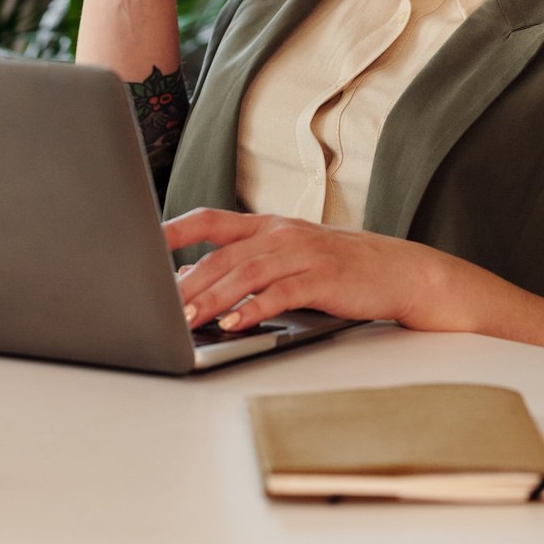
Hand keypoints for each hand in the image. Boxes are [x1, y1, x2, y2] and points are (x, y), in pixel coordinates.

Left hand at [163, 208, 460, 332]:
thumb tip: (193, 280)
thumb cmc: (340, 268)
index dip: (176, 228)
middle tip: (158, 304)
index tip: (143, 240)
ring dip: (214, 298)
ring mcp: (303, 253)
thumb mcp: (289, 258)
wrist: (400, 271)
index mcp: (269, 225)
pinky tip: (236, 323)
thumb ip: (245, 266)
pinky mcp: (323, 278)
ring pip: (247, 273)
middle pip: (224, 254)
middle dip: (188, 281)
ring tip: (188, 319)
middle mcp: (281, 233)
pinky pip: (282, 293)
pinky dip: (255, 309)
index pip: (212, 219)